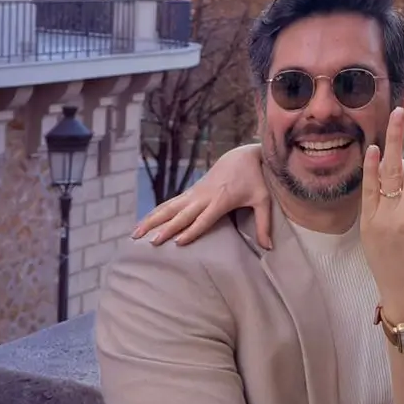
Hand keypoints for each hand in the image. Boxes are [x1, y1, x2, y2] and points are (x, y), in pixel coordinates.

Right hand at [132, 144, 273, 248]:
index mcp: (221, 200)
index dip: (192, 230)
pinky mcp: (191, 191)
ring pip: (169, 207)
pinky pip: (170, 203)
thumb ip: (264, 224)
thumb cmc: (255, 179)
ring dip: (152, 220)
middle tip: (152, 243)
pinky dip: (155, 212)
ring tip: (135, 234)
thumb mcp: (263, 200)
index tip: (178, 242)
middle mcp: (204, 196)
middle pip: (182, 214)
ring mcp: (195, 193)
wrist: (242, 155)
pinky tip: (143, 223)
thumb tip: (268, 248)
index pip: (204, 218)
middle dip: (167, 228)